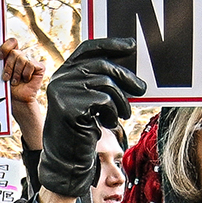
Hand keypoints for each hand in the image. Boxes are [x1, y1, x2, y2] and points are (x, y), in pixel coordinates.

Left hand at [2, 28, 52, 147]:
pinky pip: (31, 64)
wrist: (17, 101)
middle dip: (9, 67)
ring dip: (16, 73)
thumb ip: (0, 62)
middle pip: (15, 52)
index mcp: (12, 56)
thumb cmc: (7, 89)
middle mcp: (22, 57)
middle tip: (6, 78)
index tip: (0, 57)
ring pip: (22, 59)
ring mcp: (31, 61)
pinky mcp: (39, 67)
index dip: (6, 47)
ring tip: (15, 82)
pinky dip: (26, 74)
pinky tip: (25, 80)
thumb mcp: (0, 73)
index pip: (12, 42)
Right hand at [34, 38, 143, 193]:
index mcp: (63, 73)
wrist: (67, 158)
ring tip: (123, 114)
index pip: (88, 48)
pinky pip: (104, 101)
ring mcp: (63, 92)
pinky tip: (108, 123)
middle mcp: (60, 79)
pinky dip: (113, 113)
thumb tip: (129, 69)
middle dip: (126, 77)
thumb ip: (99, 81)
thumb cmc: (82, 129)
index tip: (131, 45)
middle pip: (101, 65)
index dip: (110, 44)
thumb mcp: (89, 100)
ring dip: (121, 101)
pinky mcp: (70, 107)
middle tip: (142, 89)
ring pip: (106, 83)